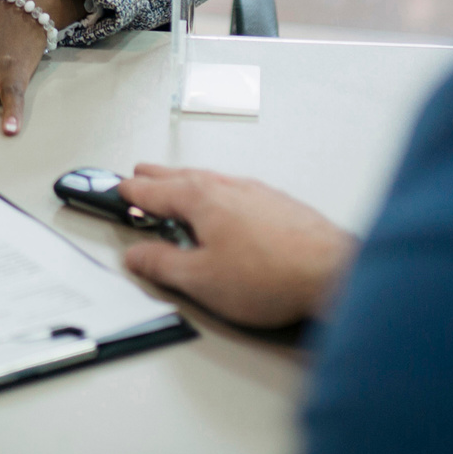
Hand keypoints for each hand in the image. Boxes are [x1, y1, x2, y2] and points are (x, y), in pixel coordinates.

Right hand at [119, 165, 357, 328]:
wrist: (331, 272)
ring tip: (178, 188)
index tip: (121, 189)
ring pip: (213, 181)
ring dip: (189, 182)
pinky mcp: (279, 205)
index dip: (134, 192)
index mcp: (202, 199)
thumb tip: (137, 256)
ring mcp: (258, 194)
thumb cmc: (271, 274)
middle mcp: (230, 188)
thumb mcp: (200, 279)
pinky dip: (219, 192)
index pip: (157, 191)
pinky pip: (237, 190)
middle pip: (184, 178)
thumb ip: (163, 264)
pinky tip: (225, 205)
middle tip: (141, 174)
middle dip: (159, 177)